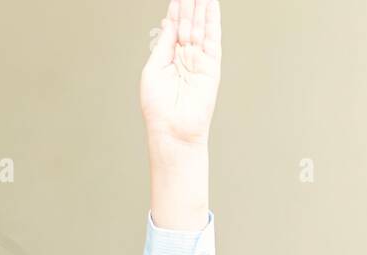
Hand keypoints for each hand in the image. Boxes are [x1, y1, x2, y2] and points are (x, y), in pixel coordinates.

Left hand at [140, 0, 221, 148]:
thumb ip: (163, 45)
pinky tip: (211, 4)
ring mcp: (199, 60)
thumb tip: (169, 22)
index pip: (174, 28)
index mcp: (169, 58)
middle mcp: (185, 57)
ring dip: (200, 7)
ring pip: (200, 27)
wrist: (172, 129)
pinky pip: (212, 38)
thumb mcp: (153, 69)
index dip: (176, 10)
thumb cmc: (159, 107)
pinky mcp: (211, 65)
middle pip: (188, 23)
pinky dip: (212, 20)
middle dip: (189, 4)